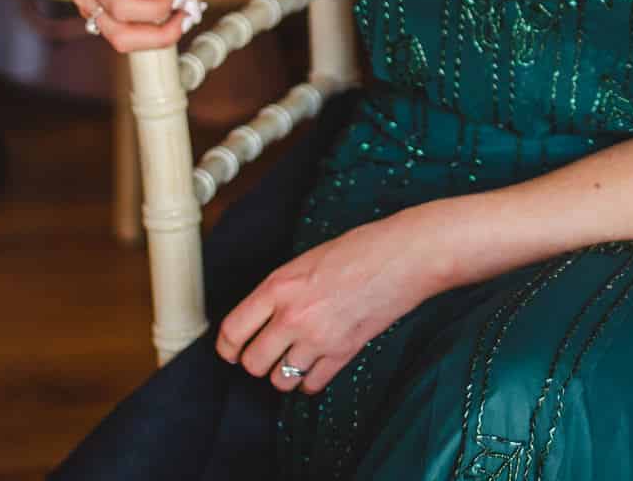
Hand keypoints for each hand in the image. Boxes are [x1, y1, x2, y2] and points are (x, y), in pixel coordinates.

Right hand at [70, 0, 199, 53]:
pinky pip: (122, 32)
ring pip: (121, 39)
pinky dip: (148, 30)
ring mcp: (88, 3)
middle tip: (188, 18)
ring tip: (181, 17)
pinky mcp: (98, 10)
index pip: (124, 6)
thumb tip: (192, 3)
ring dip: (156, 36)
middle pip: (120, 34)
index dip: (158, 10)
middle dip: (160, 35)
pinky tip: (168, 13)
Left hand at [217, 210, 449, 392]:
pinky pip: (311, 385)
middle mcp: (293, 316)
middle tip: (268, 352)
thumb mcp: (307, 260)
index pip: (233, 331)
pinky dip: (309, 381)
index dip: (228, 347)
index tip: (232, 351)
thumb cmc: (361, 249)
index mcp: (279, 286)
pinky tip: (316, 365)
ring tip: (295, 358)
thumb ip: (282, 290)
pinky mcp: (343, 353)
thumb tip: (263, 316)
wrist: (404, 256)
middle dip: (257, 361)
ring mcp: (318, 338)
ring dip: (283, 373)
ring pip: (279, 380)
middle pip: (252, 363)